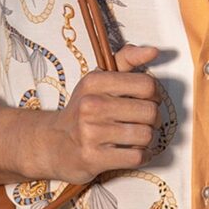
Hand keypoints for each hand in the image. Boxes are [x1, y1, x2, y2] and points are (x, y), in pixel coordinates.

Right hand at [51, 45, 161, 183]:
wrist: (54, 144)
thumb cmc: (83, 111)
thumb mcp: (98, 80)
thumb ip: (126, 60)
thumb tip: (154, 51)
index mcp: (95, 82)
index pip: (146, 85)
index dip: (155, 95)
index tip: (147, 100)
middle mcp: (91, 105)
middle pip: (150, 112)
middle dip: (153, 119)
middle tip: (143, 122)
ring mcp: (91, 133)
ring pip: (145, 136)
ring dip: (147, 140)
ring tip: (135, 137)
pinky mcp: (93, 158)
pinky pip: (137, 157)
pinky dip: (142, 156)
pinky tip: (131, 151)